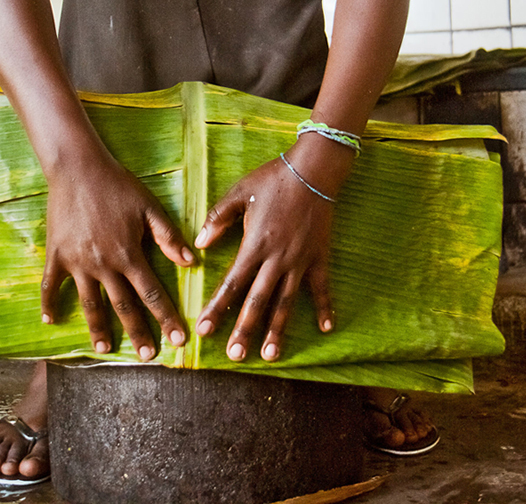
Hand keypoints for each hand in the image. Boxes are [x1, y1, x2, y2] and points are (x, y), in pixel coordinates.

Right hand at [41, 149, 195, 360]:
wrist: (78, 168)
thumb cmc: (117, 185)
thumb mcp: (149, 206)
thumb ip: (168, 236)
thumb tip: (190, 262)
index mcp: (128, 253)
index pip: (152, 293)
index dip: (166, 317)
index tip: (178, 340)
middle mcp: (104, 264)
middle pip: (123, 305)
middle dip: (138, 332)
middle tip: (148, 357)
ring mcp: (77, 262)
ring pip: (90, 303)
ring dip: (98, 329)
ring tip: (105, 350)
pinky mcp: (56, 255)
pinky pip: (50, 285)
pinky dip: (49, 304)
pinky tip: (51, 321)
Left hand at [194, 146, 335, 362]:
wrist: (312, 171)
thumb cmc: (272, 179)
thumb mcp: (239, 193)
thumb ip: (218, 218)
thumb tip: (199, 243)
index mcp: (255, 244)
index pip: (232, 283)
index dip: (218, 308)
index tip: (205, 330)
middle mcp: (277, 259)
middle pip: (258, 301)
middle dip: (245, 330)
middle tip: (236, 356)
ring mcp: (301, 261)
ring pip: (286, 302)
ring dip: (278, 329)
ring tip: (270, 355)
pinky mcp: (320, 257)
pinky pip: (322, 287)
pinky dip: (324, 307)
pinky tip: (326, 329)